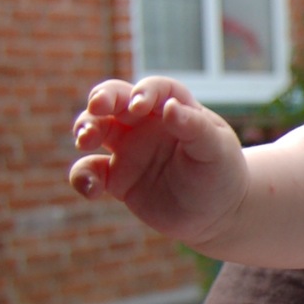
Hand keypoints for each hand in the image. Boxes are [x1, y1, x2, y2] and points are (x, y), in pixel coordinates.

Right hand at [70, 75, 248, 242]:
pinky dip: (82, 177)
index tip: (138, 106)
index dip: (144, 92)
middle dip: (101, 98)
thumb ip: (194, 128)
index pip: (155, 89)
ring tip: (85, 142)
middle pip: (115, 98)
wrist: (216, 214)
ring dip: (84, 128)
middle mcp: (146, 123)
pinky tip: (91, 190)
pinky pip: (89, 171)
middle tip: (96, 109)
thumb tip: (170, 107)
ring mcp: (128, 148)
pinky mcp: (116, 178)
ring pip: (95, 127)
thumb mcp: (216, 151)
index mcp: (174, 108)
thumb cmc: (220, 174)